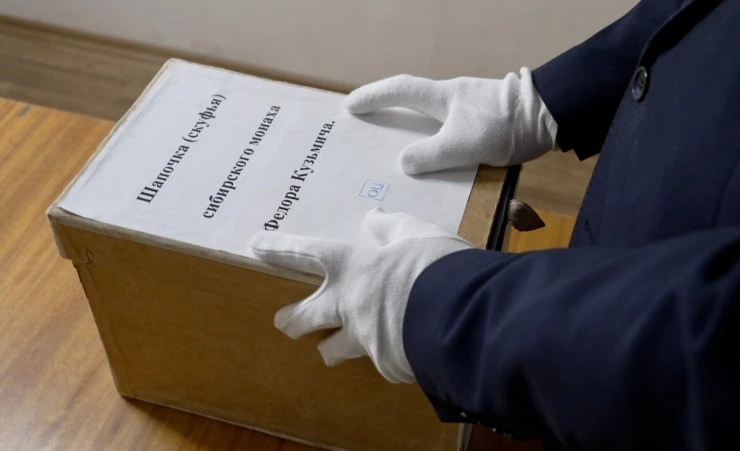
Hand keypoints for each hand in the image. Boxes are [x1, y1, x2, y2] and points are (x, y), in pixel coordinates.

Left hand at [249, 207, 472, 382]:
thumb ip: (391, 227)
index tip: (256, 245)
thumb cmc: (436, 267)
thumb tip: (374, 217)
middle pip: (305, 317)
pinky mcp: (385, 365)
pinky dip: (386, 356)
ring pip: (334, 349)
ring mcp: (363, 338)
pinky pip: (380, 361)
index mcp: (352, 266)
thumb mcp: (416, 234)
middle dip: (291, 320)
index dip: (281, 247)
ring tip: (332, 351)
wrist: (460, 316)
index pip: (307, 252)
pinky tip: (399, 354)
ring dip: (332, 348)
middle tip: (284, 322)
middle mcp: (348, 304)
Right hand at [345, 67, 558, 173]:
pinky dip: (433, 134)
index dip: (373, 97)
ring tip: (396, 139)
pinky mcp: (485, 118)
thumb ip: (429, 156)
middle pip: (412, 97)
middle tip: (366, 117)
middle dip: (387, 106)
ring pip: (431, 112)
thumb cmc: (503, 127)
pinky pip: (448, 124)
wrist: (548, 117)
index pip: (399, 91)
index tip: (350, 105)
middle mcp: (453, 96)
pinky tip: (436, 152)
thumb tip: (403, 162)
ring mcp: (470, 105)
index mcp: (443, 96)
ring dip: (411, 121)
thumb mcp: (461, 146)